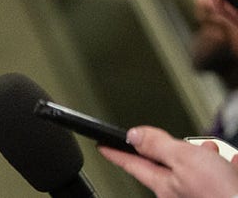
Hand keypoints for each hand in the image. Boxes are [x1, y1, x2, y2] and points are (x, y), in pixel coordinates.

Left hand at [99, 125, 237, 197]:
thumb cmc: (223, 193)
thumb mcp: (184, 160)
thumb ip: (158, 145)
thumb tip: (133, 134)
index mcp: (165, 184)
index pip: (132, 164)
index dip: (116, 152)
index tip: (102, 145)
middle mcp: (179, 193)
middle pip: (165, 164)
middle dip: (171, 149)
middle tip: (175, 142)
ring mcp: (199, 193)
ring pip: (193, 168)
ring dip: (202, 156)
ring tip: (212, 153)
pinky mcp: (219, 192)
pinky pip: (218, 175)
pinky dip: (222, 165)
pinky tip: (230, 164)